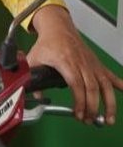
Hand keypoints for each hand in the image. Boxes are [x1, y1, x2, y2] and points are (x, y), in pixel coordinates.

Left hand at [27, 5, 122, 123]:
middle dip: (92, 107)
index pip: (76, 84)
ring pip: (104, 84)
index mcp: (65, 61)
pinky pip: (110, 74)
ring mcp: (90, 63)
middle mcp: (81, 62)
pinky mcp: (96, 63)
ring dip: (109, 103)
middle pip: (92, 88)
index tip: (78, 114)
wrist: (58, 26)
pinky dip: (119, 83)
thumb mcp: (34, 58)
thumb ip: (32, 77)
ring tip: (108, 119)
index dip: (79, 101)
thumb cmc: (47, 42)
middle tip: (88, 120)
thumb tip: (34, 96)